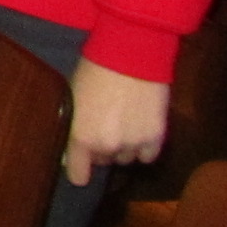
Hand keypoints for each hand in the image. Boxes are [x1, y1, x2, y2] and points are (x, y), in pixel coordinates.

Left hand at [64, 56, 169, 184]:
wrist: (130, 54)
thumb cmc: (94, 69)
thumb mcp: (72, 97)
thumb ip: (73, 125)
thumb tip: (70, 150)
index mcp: (81, 137)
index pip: (78, 173)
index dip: (78, 171)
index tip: (79, 170)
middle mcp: (107, 146)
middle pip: (103, 161)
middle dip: (101, 148)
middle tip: (103, 127)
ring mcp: (134, 143)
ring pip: (126, 158)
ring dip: (124, 147)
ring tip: (123, 124)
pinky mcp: (156, 137)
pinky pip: (148, 156)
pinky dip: (144, 147)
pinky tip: (140, 130)